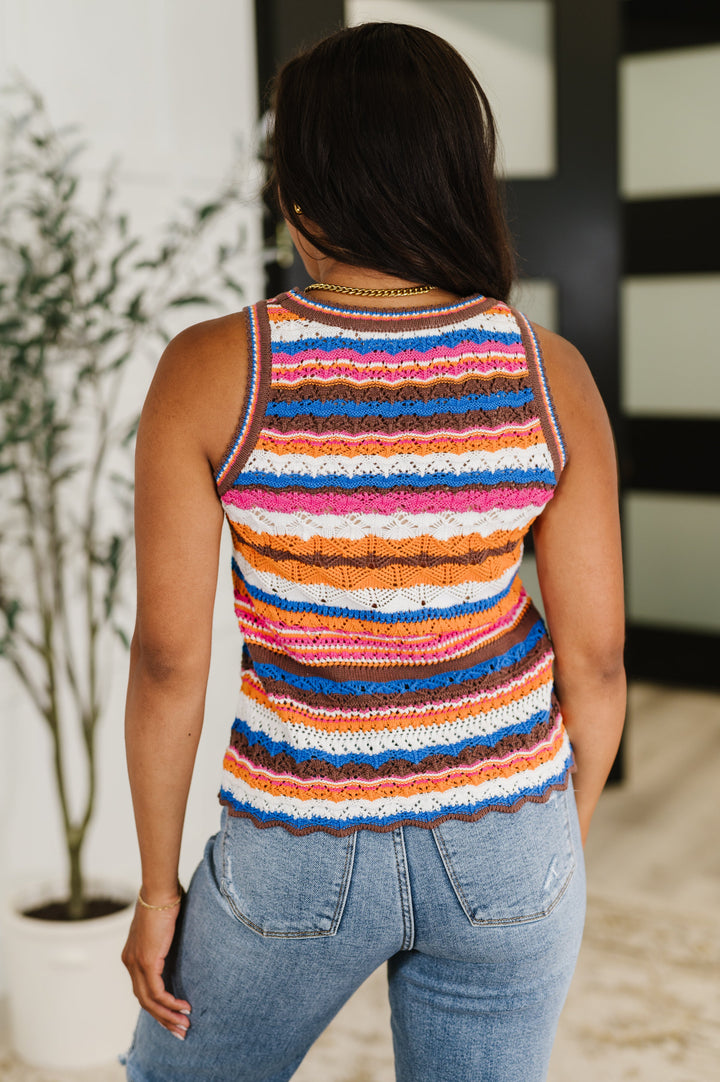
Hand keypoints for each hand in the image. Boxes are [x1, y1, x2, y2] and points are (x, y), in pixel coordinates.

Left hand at [122, 902, 190, 1039]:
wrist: (159, 890)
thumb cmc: (165, 902)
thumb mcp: (163, 929)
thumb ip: (164, 943)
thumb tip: (176, 946)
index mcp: (131, 956)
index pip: (142, 990)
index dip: (157, 1006)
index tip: (173, 1017)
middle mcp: (130, 963)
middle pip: (144, 1001)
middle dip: (163, 1018)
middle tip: (180, 1031)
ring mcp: (136, 963)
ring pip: (149, 1001)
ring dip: (168, 1015)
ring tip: (185, 1025)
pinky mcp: (146, 961)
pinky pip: (157, 991)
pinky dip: (170, 1002)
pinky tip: (184, 1007)